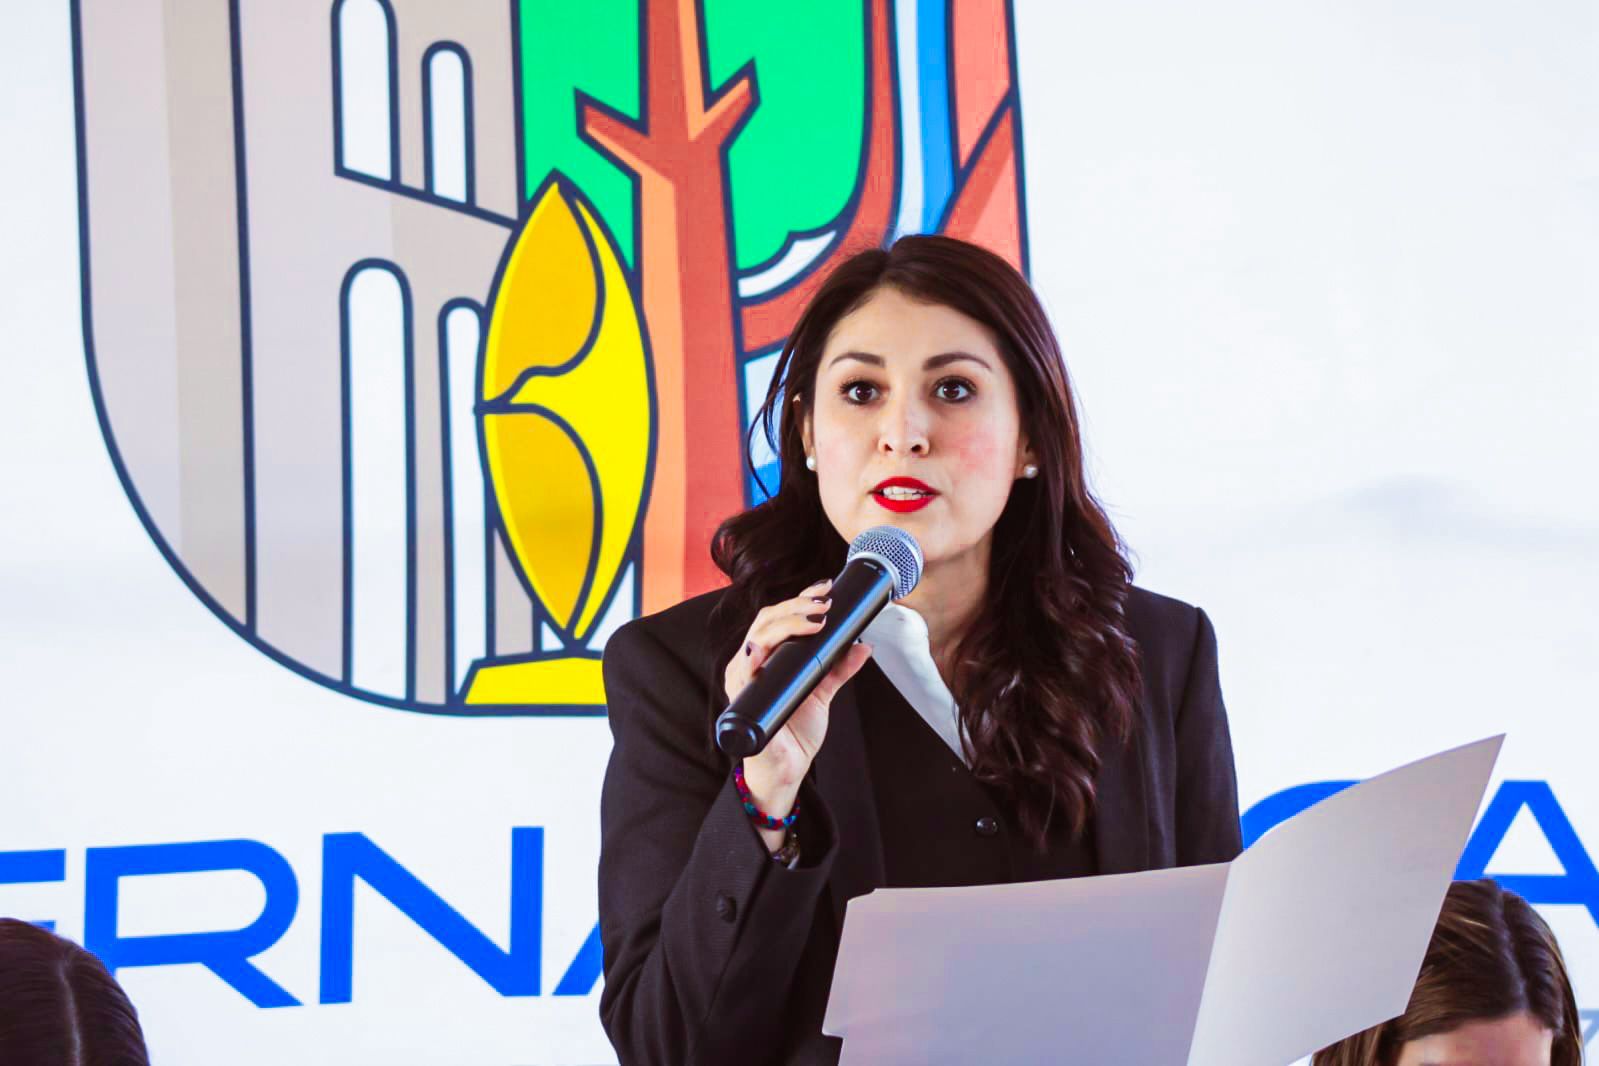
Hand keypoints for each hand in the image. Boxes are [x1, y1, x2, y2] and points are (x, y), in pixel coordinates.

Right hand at [722, 578, 873, 849]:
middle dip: (796, 606)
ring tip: (814, 620)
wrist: (787, 769)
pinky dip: (753, 659)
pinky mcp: (741, 700)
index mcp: (768, 656)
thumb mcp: (822, 693)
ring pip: (756, 639)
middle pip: (767, 621)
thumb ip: (839, 669)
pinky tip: (763, 651)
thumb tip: (864, 646)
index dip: (800, 598)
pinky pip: (743, 674)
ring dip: (784, 625)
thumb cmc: (796, 730)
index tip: (825, 587)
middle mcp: (751, 662)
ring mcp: (743, 680)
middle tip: (825, 604)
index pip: (778, 617)